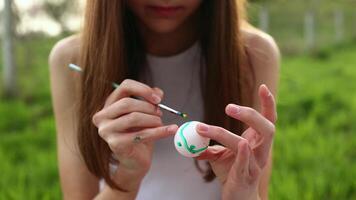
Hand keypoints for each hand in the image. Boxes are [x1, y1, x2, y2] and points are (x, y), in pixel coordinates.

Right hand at [92, 79, 177, 189]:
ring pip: (133, 118)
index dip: (143, 90)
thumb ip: (150, 100)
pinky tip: (171, 129)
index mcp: (109, 104)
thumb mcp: (144, 113)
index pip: (124, 86)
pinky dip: (159, 131)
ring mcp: (106, 131)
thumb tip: (158, 92)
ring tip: (160, 123)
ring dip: (152, 119)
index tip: (158, 98)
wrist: (135, 160)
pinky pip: (141, 134)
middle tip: (160, 113)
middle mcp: (102, 116)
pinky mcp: (115, 144)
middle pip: (127, 103)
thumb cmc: (138, 134)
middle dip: (148, 107)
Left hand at [196, 85, 276, 199]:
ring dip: (229, 133)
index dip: (268, 103)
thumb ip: (208, 143)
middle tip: (229, 107)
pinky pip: (246, 163)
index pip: (268, 119)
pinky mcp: (247, 176)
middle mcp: (261, 151)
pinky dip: (243, 153)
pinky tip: (241, 144)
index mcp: (257, 142)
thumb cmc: (232, 172)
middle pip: (267, 128)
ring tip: (212, 125)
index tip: (263, 86)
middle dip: (251, 115)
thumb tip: (190, 132)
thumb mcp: (219, 154)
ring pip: (250, 144)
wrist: (237, 197)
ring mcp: (256, 164)